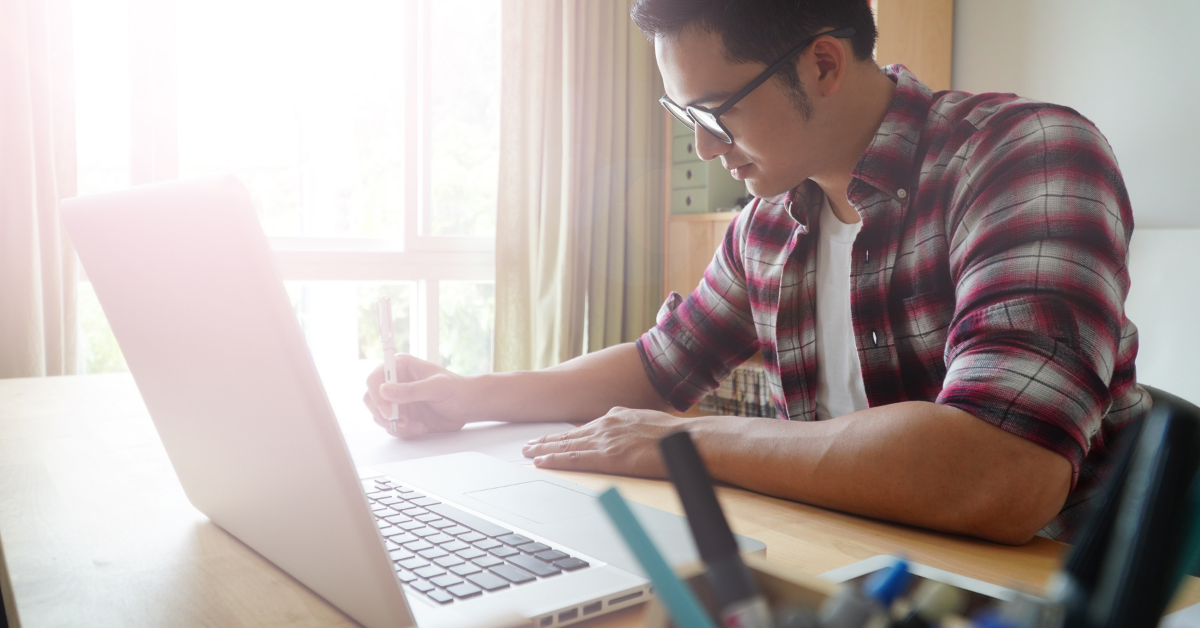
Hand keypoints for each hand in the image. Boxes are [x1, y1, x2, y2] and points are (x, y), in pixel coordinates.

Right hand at [363, 354, 472, 438]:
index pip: (375, 378)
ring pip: (380, 416)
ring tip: (417, 425)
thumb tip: (384, 390)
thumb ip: (411, 390)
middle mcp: (395, 383)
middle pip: (371, 399)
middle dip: (385, 414)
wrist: (467, 406)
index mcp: (401, 366)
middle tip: (403, 422)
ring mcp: (397, 400)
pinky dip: (404, 432)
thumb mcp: (437, 387)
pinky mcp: (402, 416)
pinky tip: (420, 427)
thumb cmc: (457, 390)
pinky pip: (391, 427)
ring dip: (397, 425)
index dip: (377, 395)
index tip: (389, 411)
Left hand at [521, 407, 690, 476]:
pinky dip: (554, 460)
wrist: (686, 440)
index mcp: (617, 417)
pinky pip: (573, 459)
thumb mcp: (649, 421)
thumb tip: (629, 432)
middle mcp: (607, 425)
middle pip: (570, 434)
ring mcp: (605, 440)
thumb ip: (633, 425)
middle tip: (528, 444)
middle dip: (547, 440)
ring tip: (528, 452)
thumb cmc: (675, 436)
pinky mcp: (607, 456)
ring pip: (566, 445)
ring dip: (544, 449)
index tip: (552, 437)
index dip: (566, 434)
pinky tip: (541, 462)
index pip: (584, 427)